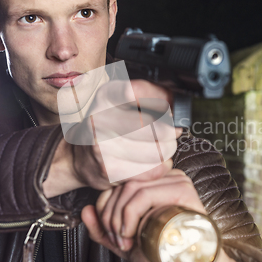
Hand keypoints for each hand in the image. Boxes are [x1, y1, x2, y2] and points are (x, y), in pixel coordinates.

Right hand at [44, 79, 181, 197]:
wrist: (81, 156)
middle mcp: (99, 118)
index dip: (162, 102)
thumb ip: (154, 95)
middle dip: (171, 132)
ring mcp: (102, 146)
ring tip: (162, 147)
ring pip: (157, 151)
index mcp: (106, 96)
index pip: (138, 91)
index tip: (170, 111)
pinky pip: (151, 170)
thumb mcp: (124, 101)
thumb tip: (181, 107)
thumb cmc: (110, 125)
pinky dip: (160, 167)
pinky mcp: (109, 170)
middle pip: (155, 127)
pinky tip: (153, 162)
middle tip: (171, 133)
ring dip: (167, 150)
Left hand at [81, 168, 245, 261]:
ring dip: (118, 219)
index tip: (110, 234)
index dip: (105, 207)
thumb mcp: (125, 242)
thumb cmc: (162, 254)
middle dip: (109, 215)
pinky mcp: (181, 189)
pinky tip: (132, 234)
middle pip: (121, 184)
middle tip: (117, 240)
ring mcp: (174, 179)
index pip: (118, 182)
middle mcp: (164, 175)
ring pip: (130, 189)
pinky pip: (144, 195)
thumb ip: (103, 229)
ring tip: (125, 241)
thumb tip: (85, 211)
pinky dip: (129, 216)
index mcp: (153, 182)